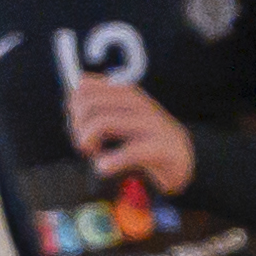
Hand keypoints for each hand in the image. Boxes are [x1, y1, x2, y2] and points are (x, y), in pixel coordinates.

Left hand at [65, 77, 195, 194]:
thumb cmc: (147, 142)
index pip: (85, 88)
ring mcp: (151, 125)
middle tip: (85, 145)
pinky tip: (105, 168)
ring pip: (102, 122)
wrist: (184, 162)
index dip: (74, 108)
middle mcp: (140, 104)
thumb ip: (100, 107)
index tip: (79, 126)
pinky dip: (109, 162)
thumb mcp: (124, 118)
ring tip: (95, 155)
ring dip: (89, 142)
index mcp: (129, 94)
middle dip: (78, 127)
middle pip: (89, 103)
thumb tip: (72, 96)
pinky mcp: (160, 148)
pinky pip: (127, 151)